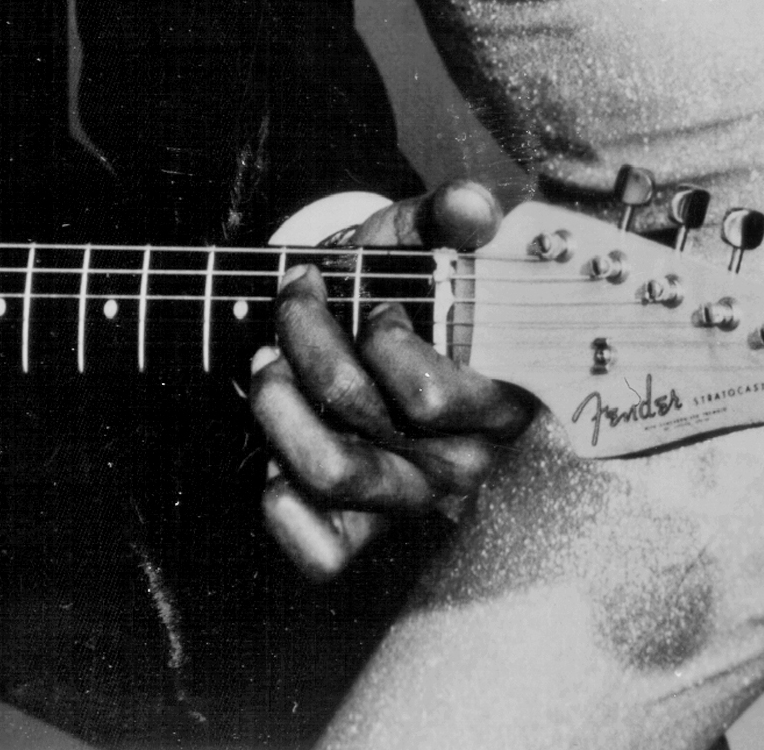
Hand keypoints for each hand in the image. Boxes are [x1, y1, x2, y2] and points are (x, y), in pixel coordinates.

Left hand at [251, 178, 542, 578]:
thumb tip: (472, 210)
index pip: (426, 397)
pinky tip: (270, 454)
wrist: (370, 323)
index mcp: (495, 400)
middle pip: (358, 416)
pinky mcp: (360, 531)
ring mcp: (408, 499)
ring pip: (328, 473)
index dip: (382, 337)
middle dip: (307, 339)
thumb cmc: (406, 284)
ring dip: (277, 402)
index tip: (376, 300)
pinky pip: (321, 552)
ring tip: (267, 358)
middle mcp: (458, 463)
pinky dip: (282, 504)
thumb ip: (452, 216)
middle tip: (295, 298)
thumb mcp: (427, 238)